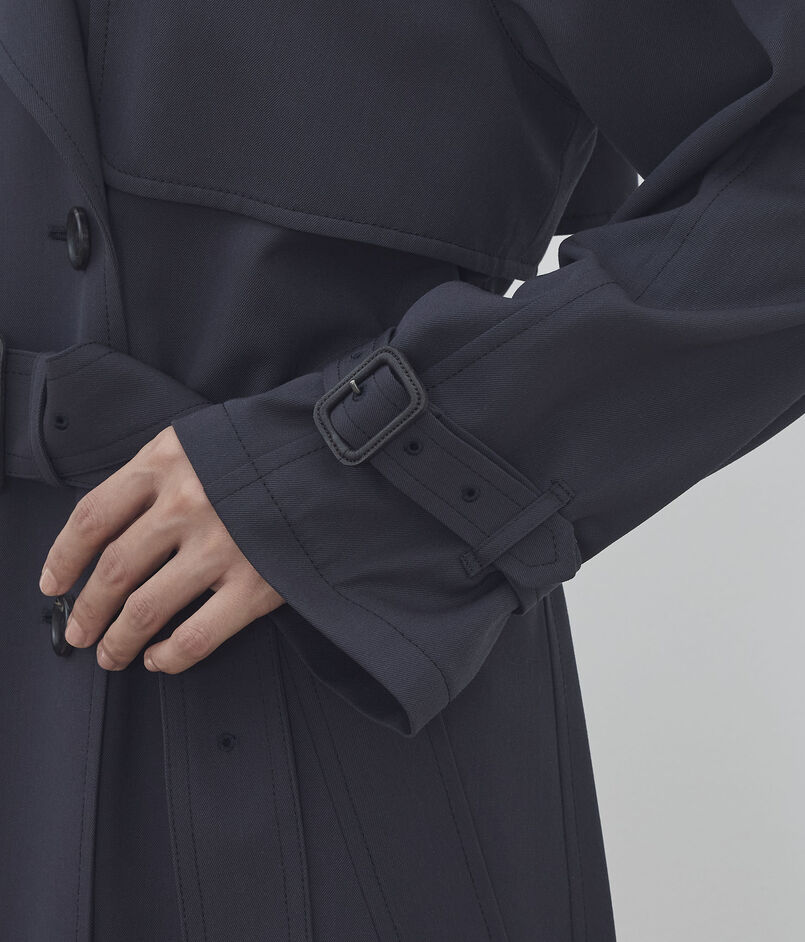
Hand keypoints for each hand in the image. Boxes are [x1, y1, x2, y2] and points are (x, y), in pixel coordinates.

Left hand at [39, 426, 283, 672]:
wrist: (337, 457)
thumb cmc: (268, 449)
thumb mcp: (203, 439)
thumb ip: (159, 472)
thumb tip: (115, 527)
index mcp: (166, 463)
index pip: (93, 517)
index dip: (62, 558)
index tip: (53, 584)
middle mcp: (186, 504)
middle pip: (113, 570)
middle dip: (87, 611)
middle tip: (78, 631)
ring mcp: (221, 547)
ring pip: (145, 609)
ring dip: (118, 641)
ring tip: (111, 654)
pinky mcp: (256, 584)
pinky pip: (196, 637)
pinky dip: (168, 657)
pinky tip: (158, 659)